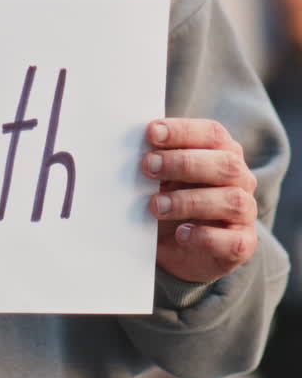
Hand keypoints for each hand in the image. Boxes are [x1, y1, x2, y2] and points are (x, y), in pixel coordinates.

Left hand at [142, 118, 257, 283]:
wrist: (177, 246)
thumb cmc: (172, 198)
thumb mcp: (162, 177)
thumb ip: (156, 162)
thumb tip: (131, 150)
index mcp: (222, 151)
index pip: (212, 134)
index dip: (182, 131)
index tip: (151, 132)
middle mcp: (240, 178)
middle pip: (225, 163)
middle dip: (184, 163)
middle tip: (149, 167)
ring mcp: (245, 212)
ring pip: (232, 200)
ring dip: (189, 201)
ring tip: (156, 205)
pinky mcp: (243, 243)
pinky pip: (233, 241)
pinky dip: (205, 237)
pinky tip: (181, 233)